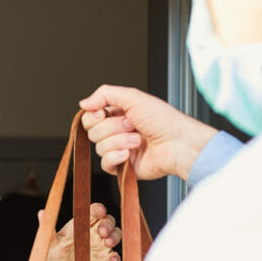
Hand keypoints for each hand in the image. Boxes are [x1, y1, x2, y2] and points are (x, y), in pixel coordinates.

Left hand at [43, 202, 119, 260]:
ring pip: (116, 235)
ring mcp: (102, 247)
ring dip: (114, 236)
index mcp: (80, 226)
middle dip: (107, 224)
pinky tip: (112, 260)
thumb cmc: (56, 260)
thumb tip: (41, 212)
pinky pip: (115, 256)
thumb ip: (48, 230)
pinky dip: (116, 257)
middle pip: (108, 221)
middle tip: (102, 232)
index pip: (92, 212)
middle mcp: (94, 234)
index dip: (97, 209)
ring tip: (108, 243)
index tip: (99, 211)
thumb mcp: (49, 246)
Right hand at [79, 85, 217, 180]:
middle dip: (112, 128)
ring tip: (139, 139)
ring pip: (99, 147)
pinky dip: (116, 157)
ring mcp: (118, 149)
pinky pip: (105, 164)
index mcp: (118, 114)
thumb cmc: (164, 120)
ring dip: (120, 141)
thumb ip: (105, 94)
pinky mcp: (122, 166)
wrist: (178, 144)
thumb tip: (83, 102)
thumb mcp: (134, 97)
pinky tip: (129, 154)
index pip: (90, 116)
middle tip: (132, 125)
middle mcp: (116, 132)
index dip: (93, 116)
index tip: (103, 113)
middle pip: (93, 132)